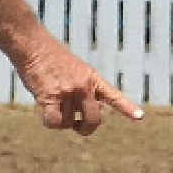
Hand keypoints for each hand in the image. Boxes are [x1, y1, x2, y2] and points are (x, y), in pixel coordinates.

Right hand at [19, 38, 142, 135]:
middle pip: (94, 120)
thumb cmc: (48, 56)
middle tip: (78, 127)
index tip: (140, 116)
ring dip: (60, 119)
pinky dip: (50, 123)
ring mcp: (68, 91)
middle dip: (86, 128)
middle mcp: (83, 86)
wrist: (32, 44)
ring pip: (68, 122)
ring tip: (50, 102)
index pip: (113, 95)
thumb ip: (80, 88)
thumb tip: (75, 116)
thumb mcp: (72, 68)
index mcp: (91, 78)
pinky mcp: (50, 96)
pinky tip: (45, 113)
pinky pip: (55, 122)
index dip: (126, 108)